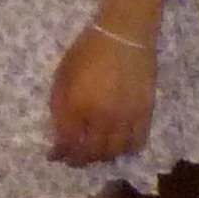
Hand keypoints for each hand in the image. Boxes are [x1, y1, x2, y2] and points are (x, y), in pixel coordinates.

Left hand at [50, 24, 156, 168]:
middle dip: (78, 160)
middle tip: (72, 160)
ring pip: (114, 152)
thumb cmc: (87, 51)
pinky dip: (126, 151)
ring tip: (93, 155)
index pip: (67, 141)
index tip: (53, 155)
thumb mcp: (63, 74)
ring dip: (101, 158)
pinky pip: (137, 144)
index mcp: (78, 106)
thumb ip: (59, 104)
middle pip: (91, 152)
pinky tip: (118, 148)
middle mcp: (102, 118)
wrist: (123, 37)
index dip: (59, 152)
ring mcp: (126, 118)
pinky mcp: (145, 115)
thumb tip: (59, 129)